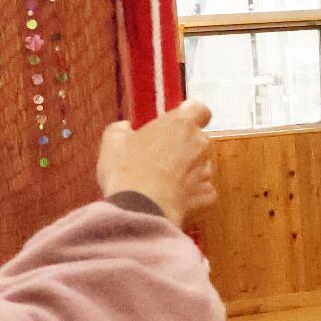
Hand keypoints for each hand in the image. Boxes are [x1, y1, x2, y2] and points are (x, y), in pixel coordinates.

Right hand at [97, 99, 216, 228]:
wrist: (140, 209)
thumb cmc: (128, 172)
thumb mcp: (113, 141)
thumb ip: (123, 128)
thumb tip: (125, 128)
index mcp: (180, 124)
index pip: (198, 110)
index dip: (189, 115)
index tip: (176, 122)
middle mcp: (200, 144)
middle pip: (197, 140)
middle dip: (181, 147)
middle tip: (156, 156)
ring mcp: (205, 171)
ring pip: (201, 166)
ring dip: (187, 170)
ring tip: (161, 180)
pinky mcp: (207, 196)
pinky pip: (203, 191)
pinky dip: (192, 193)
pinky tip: (171, 196)